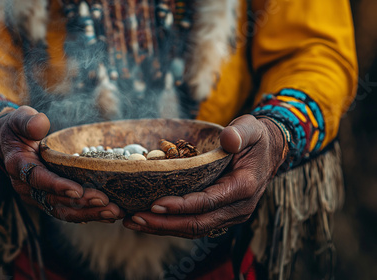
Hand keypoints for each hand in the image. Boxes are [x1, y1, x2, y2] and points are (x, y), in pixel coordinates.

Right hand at [0, 106, 123, 222]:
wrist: (8, 143)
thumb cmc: (17, 128)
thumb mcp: (19, 118)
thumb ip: (29, 122)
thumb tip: (41, 123)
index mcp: (18, 166)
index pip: (38, 179)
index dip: (57, 186)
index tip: (78, 190)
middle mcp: (26, 187)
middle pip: (54, 201)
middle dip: (82, 204)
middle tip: (107, 202)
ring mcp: (37, 196)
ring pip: (63, 211)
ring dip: (89, 213)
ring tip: (114, 212)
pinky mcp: (48, 200)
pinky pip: (68, 211)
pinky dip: (88, 214)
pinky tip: (108, 215)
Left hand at [123, 114, 285, 237]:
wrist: (269, 151)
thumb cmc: (255, 138)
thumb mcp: (251, 128)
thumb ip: (240, 132)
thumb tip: (228, 139)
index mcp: (244, 187)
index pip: (208, 202)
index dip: (181, 205)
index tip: (155, 204)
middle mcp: (238, 207)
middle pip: (198, 223)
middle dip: (164, 223)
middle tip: (134, 218)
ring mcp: (230, 215)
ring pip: (195, 229)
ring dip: (163, 228)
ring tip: (134, 222)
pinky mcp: (221, 215)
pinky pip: (195, 225)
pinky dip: (172, 225)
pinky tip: (149, 220)